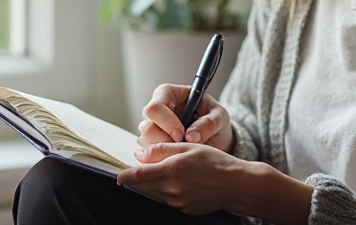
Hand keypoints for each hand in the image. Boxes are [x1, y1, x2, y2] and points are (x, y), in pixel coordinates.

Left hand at [117, 142, 248, 214]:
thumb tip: (140, 154)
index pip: (138, 176)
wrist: (236, 185)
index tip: (119, 175)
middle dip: (140, 179)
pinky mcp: (185, 209)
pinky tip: (183, 183)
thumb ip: (162, 150)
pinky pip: (169, 200)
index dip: (125, 176)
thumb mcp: (188, 147)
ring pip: (156, 193)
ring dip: (155, 184)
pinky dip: (169, 191)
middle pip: (144, 187)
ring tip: (170, 173)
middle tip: (143, 170)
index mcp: (172, 170)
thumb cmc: (215, 162)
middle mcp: (172, 189)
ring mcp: (178, 202)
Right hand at [138, 84, 233, 152]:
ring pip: (147, 143)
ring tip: (184, 149)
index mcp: (168, 94)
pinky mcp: (153, 145)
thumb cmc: (214, 119)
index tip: (181, 134)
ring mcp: (153, 128)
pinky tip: (179, 154)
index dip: (167, 122)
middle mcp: (156, 111)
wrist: (216, 137)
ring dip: (165, 150)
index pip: (155, 106)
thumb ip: (209, 123)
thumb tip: (191, 136)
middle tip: (184, 144)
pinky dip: (165, 158)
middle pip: (146, 127)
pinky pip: (150, 155)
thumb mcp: (219, 117)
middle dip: (165, 140)